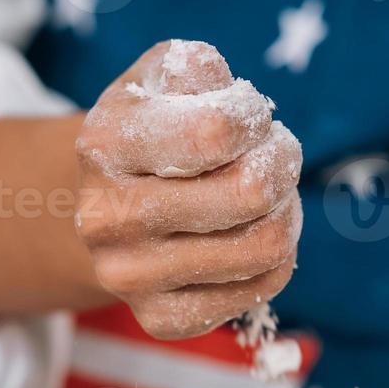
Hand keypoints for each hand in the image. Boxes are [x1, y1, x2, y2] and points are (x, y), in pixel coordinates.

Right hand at [74, 40, 302, 339]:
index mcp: (104, 144)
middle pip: (252, 192)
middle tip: (269, 155)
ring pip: (266, 246)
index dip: (253, 116)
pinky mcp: (158, 319)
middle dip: (281, 162)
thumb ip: (199, 68)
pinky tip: (250, 233)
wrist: (103, 206)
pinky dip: (275, 258)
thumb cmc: (152, 128)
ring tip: (266, 193)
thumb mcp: (161, 76)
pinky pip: (260, 290)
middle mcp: (107, 217)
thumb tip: (235, 108)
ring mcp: (130, 275)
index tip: (245, 117)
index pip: (219, 131)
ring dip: (285, 209)